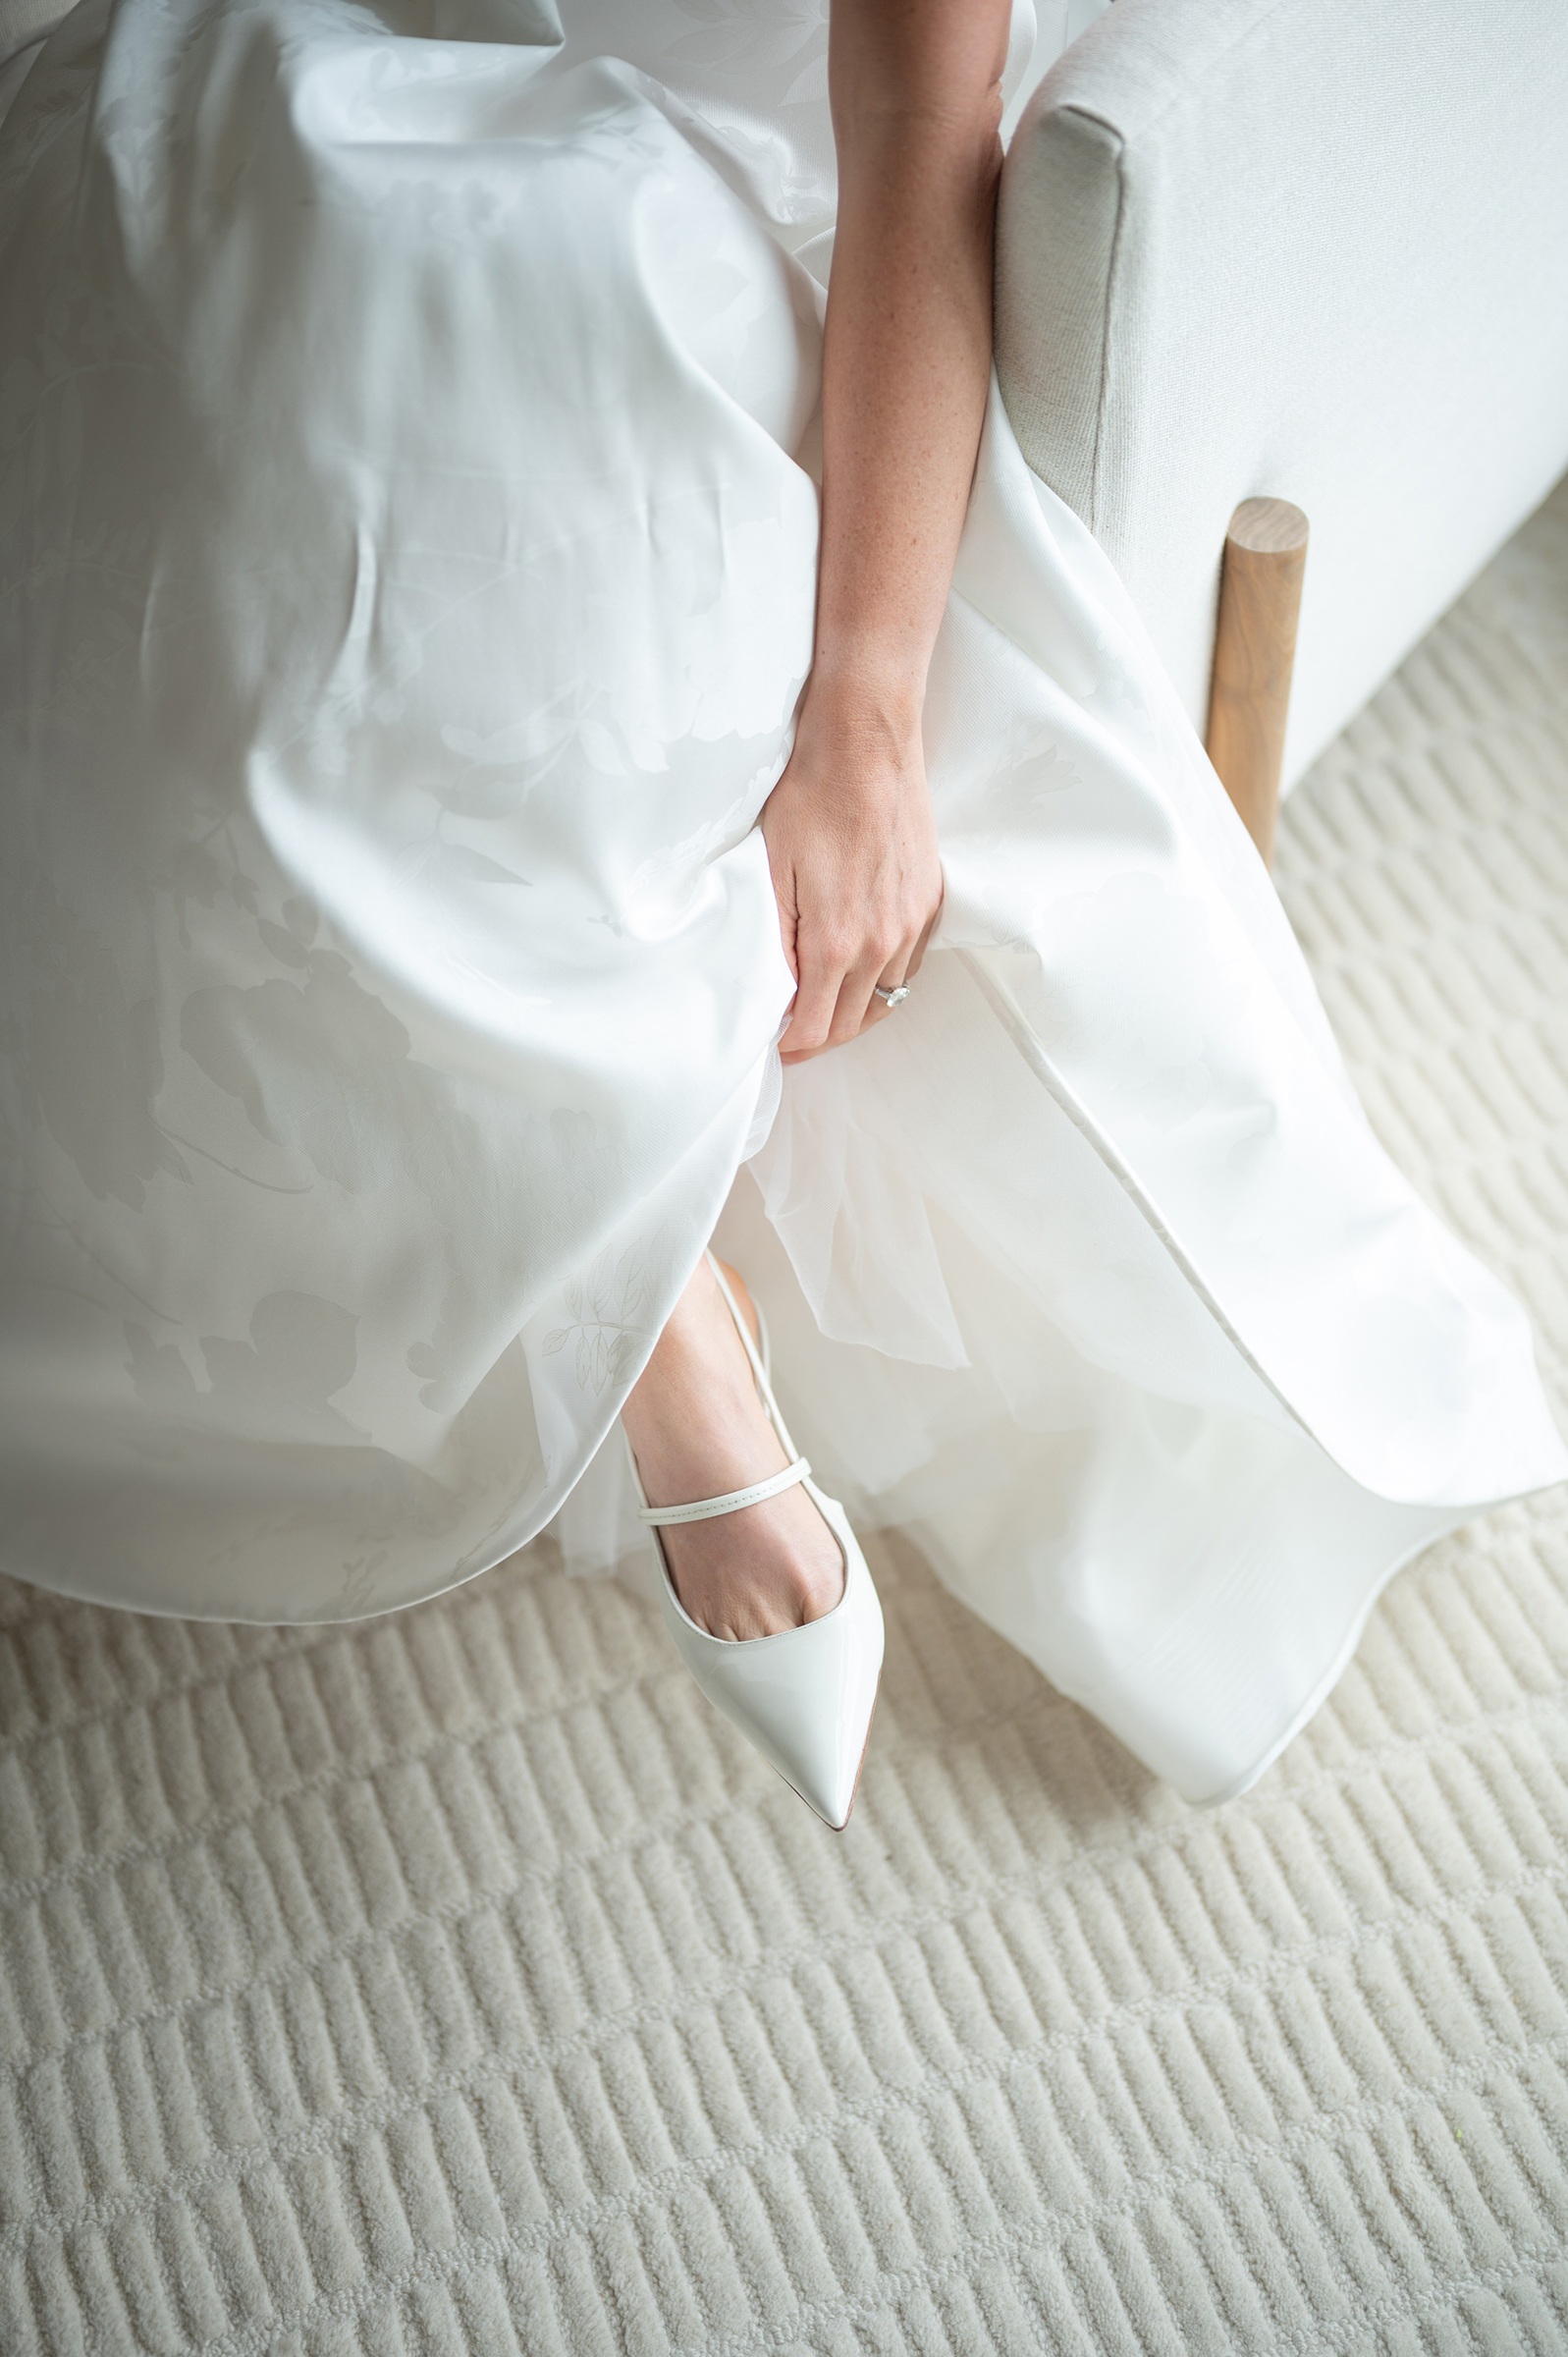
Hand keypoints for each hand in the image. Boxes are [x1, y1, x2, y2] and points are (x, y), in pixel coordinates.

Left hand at [760, 684, 943, 1064]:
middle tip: (793, 1034)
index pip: (817, 1029)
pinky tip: (861, 969)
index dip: (792, 1048)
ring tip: (824, 1004)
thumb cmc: (810, 797)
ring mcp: (913, 923)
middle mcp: (883, 943)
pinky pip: (908, 965)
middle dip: (821, 1036)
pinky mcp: (930, 900)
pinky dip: (883, 979)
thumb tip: (777, 990)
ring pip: (885, 999)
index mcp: (837, 943)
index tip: (775, 1047)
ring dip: (854, 1010)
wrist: (865, 744)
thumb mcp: (771, 870)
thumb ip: (776, 940)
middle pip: (853, 1023)